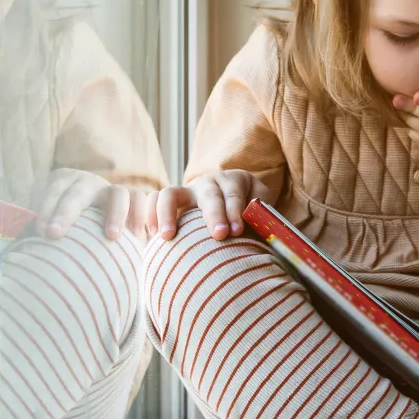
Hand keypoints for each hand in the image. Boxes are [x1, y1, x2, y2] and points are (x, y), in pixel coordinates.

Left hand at [34, 168, 150, 240]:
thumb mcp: (47, 222)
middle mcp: (87, 182)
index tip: (40, 232)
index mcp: (63, 182)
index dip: (46, 208)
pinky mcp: (134, 198)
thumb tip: (13, 253)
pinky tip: (137, 236)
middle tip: (53, 234)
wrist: (94, 216)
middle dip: (65, 212)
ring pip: (117, 193)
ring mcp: (112, 189)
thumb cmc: (65, 226)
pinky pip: (141, 200)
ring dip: (115, 214)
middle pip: (77, 192)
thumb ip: (33, 231)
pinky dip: (141, 214)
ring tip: (112, 237)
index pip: (52, 190)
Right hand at [147, 169, 273, 240]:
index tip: (236, 231)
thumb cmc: (251, 214)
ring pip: (171, 193)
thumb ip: (264, 217)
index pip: (234, 194)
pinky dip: (149, 214)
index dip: (235, 211)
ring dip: (168, 213)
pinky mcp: (171, 202)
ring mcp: (187, 190)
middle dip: (214, 215)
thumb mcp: (263, 210)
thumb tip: (268, 230)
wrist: (235, 205)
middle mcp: (210, 182)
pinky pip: (153, 201)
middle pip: (209, 195)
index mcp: (235, 181)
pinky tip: (153, 236)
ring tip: (168, 236)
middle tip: (219, 235)